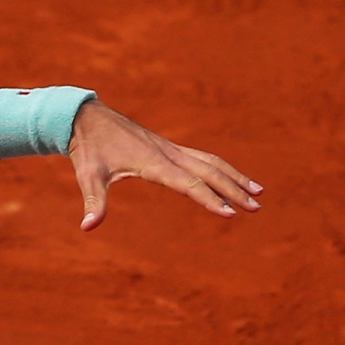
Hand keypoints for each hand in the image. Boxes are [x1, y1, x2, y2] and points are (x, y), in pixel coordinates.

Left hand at [66, 103, 262, 230]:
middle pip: (209, 171)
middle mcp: (168, 153)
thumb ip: (93, 201)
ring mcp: (170, 148)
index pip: (188, 183)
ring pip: (211, 162)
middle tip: (257, 207)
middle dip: (234, 189)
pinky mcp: (168, 147)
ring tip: (258, 192)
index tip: (229, 213)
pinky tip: (230, 178)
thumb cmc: (88, 148)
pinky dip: (220, 168)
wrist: (87, 118)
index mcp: (153, 162)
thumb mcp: (87, 175)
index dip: (209, 199)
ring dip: (235, 176)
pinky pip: (202, 157)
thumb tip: (87, 226)